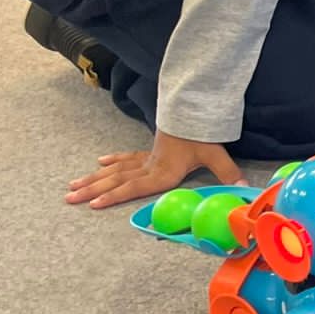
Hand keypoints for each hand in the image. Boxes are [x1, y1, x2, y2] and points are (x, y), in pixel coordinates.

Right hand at [67, 130, 241, 208]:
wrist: (195, 109)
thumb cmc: (203, 134)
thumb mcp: (216, 154)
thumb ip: (229, 173)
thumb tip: (245, 187)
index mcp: (163, 172)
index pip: (134, 187)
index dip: (114, 196)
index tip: (93, 204)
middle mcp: (150, 167)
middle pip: (117, 180)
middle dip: (92, 190)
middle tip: (68, 198)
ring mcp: (148, 158)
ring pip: (115, 170)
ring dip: (93, 179)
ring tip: (71, 187)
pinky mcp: (150, 150)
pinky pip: (126, 158)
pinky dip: (112, 162)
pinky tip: (98, 164)